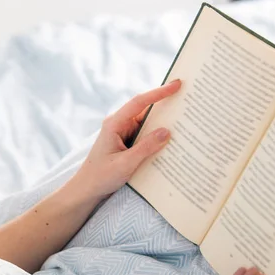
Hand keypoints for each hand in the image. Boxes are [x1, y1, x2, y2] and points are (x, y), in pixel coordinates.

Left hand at [70, 79, 181, 199]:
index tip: (177, 84)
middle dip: (165, 106)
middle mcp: (119, 125)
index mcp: (114, 123)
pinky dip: (158, 137)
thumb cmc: (100, 177)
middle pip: (146, 110)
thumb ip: (146, 147)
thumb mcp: (125, 164)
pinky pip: (146, 136)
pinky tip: (172, 141)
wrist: (86, 190)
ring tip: (186, 120)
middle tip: (188, 101)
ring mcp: (123, 134)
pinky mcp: (127, 144)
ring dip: (163, 124)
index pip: (139, 102)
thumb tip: (167, 131)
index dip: (159, 92)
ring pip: (147, 124)